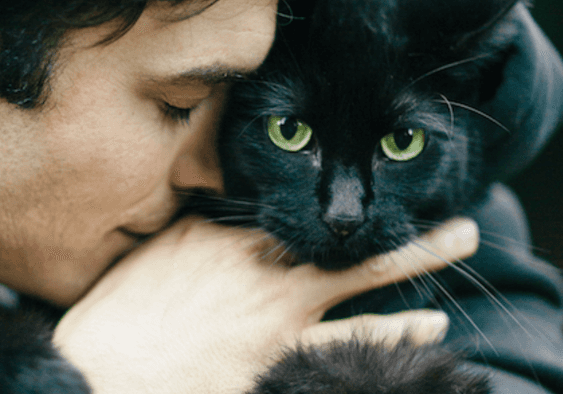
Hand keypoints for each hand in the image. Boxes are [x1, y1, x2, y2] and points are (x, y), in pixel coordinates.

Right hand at [53, 216, 478, 393]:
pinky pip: (349, 346)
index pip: (293, 209)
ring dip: (413, 267)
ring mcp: (277, 313)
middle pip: (344, 241)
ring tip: (456, 248)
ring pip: (362, 285)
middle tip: (460, 223)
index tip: (366, 193)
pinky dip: (393, 336)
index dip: (333, 200)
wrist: (102, 369)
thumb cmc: (117, 313)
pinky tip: (429, 328)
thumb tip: (219, 211)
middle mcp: (261, 266)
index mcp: (225, 234)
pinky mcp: (279, 358)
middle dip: (405, 232)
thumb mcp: (149, 253)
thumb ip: (195, 229)